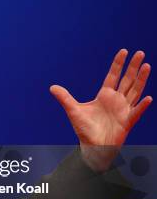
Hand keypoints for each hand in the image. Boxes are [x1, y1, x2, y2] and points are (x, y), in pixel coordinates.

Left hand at [50, 49, 151, 169]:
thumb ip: (65, 98)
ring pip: (135, 91)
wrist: (93, 146)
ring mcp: (123, 110)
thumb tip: (52, 87)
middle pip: (127, 80)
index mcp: (104, 95)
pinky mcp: (127, 122)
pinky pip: (136, 112)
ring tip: (146, 66)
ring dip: (141, 79)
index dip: (118, 64)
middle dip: (133, 67)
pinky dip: (142, 106)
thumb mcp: (73, 111)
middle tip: (140, 52)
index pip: (113, 76)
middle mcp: (116, 100)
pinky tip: (147, 98)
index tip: (124, 51)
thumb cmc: (85, 129)